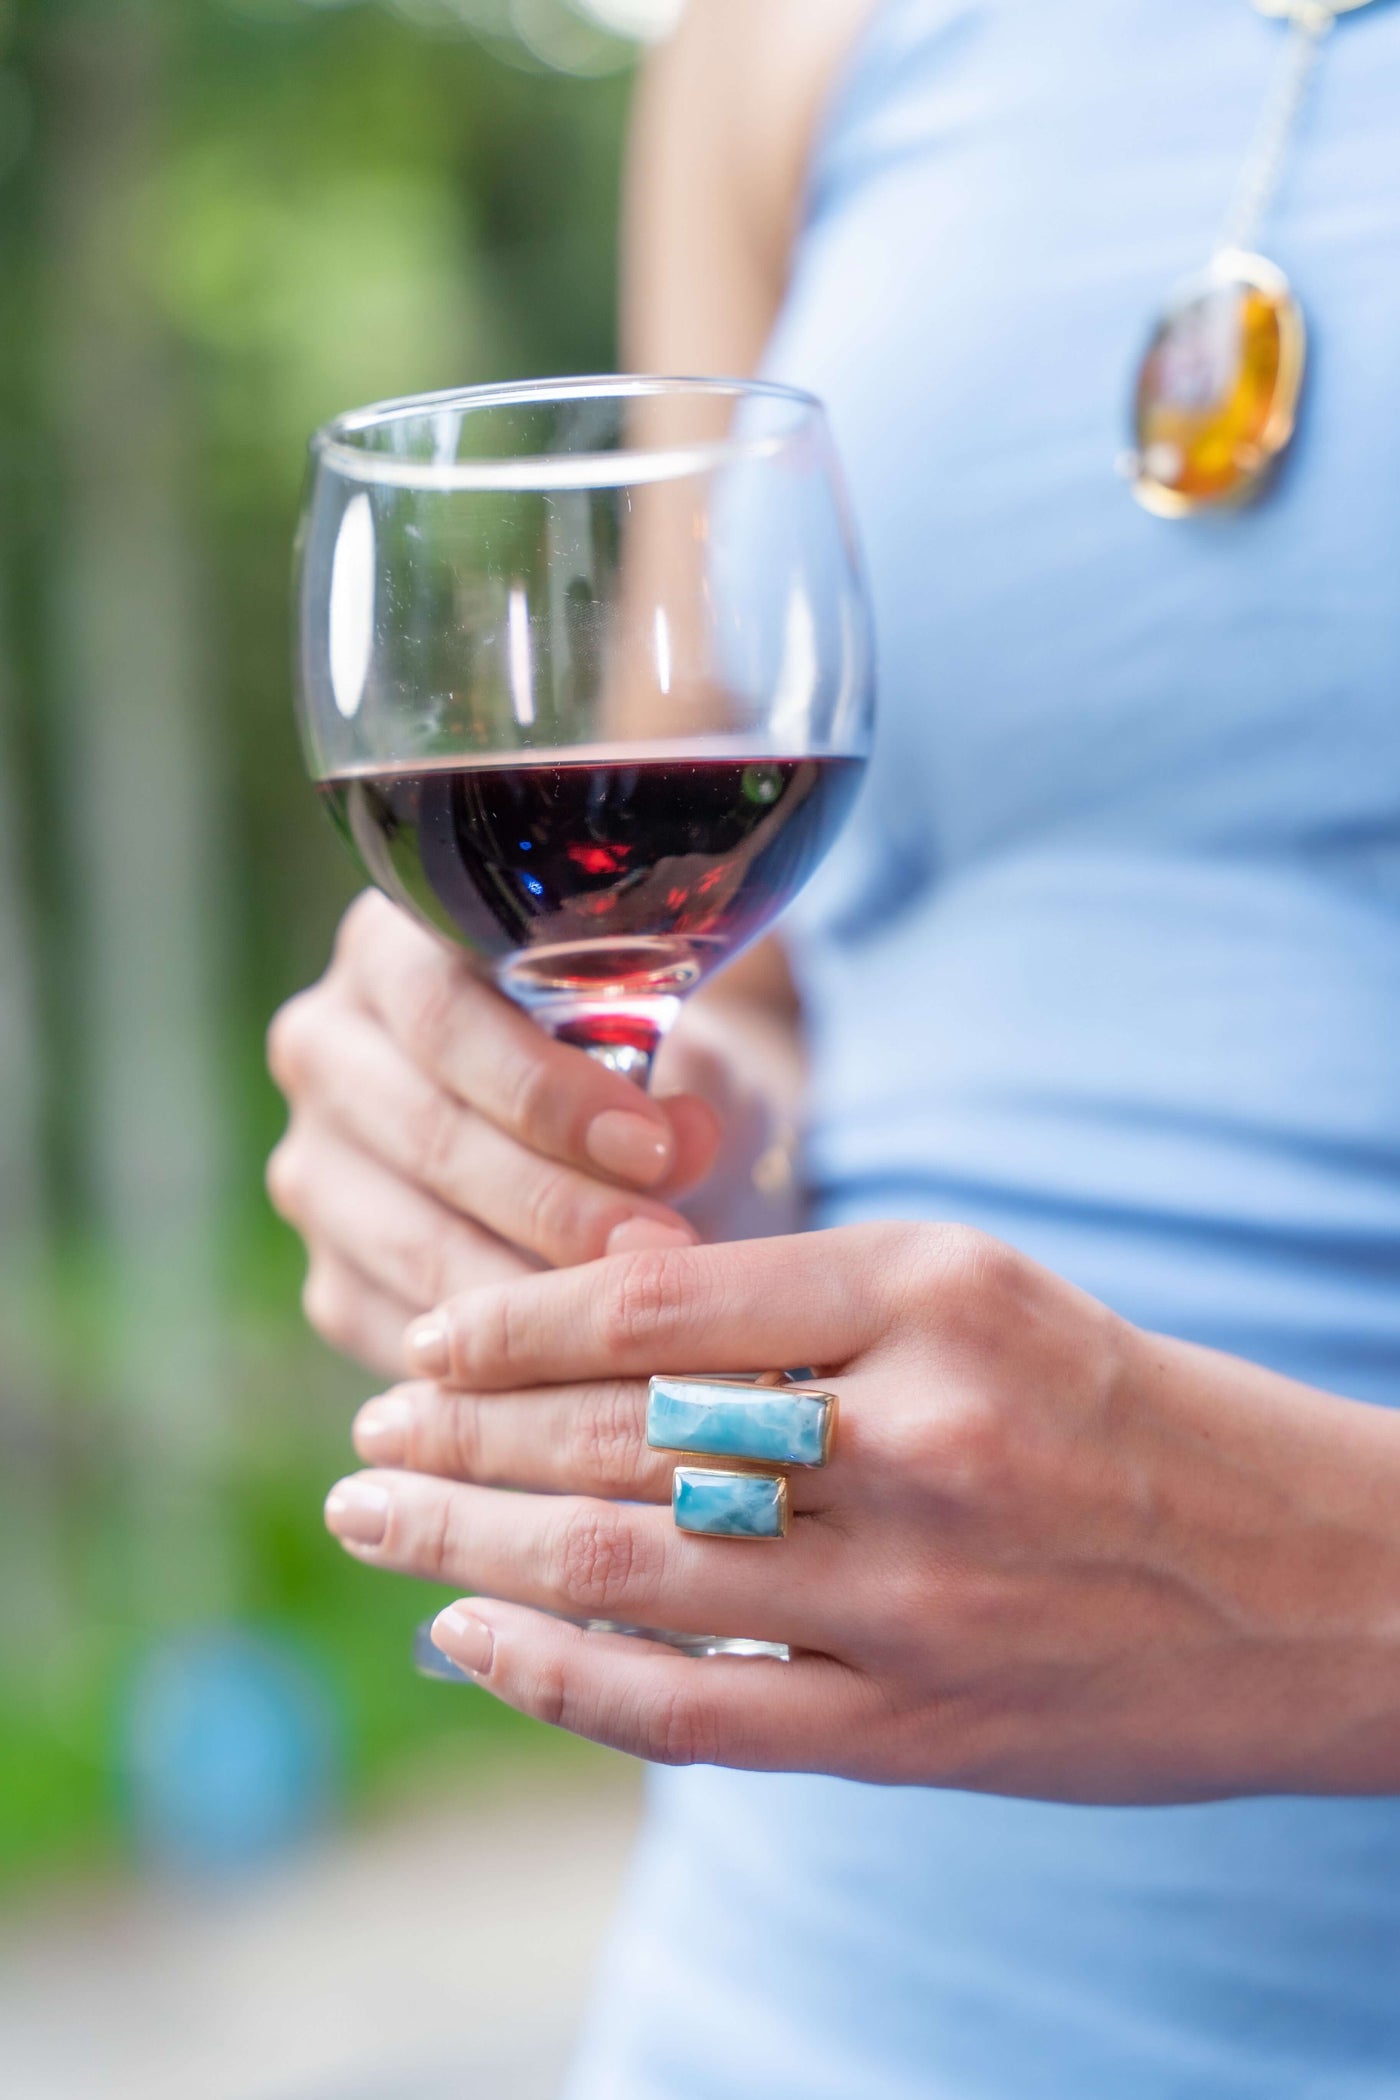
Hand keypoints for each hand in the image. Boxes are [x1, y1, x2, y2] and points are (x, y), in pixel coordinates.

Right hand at [265, 890, 721, 1376]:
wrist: (627, 1147)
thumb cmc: (659, 1069)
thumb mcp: (686, 1055)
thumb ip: (685, 1083)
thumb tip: (685, 1138)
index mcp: (393, 948)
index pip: (442, 1016)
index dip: (545, 1090)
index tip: (651, 1147)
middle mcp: (326, 1050)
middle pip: (424, 1134)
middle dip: (551, 1203)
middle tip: (660, 1253)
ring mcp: (314, 1170)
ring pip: (409, 1242)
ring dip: (530, 1293)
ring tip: (638, 1320)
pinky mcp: (332, 1279)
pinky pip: (400, 1331)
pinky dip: (493, 1365)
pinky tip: (580, 1373)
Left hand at [323, 1223, 1399, 1798]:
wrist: (1322, 1582)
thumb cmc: (1129, 1412)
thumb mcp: (985, 1296)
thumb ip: (802, 1307)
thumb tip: (592, 1316)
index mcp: (936, 1293)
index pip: (662, 1301)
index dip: (511, 1327)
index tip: (424, 1340)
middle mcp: (921, 1436)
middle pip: (623, 1436)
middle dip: (463, 1438)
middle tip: (369, 1435)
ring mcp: (919, 1596)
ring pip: (632, 1569)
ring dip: (473, 1545)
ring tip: (379, 1517)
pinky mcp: (921, 1727)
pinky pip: (695, 1707)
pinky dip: (560, 1674)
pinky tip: (472, 1635)